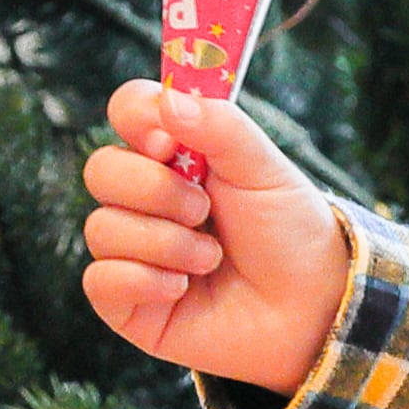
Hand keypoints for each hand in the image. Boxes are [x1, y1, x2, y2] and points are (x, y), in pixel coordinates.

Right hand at [80, 81, 350, 397]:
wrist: (309, 307)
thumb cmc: (287, 232)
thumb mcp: (263, 167)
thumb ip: (219, 126)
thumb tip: (166, 101)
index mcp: (174, 153)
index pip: (127, 111)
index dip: (137, 118)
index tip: (168, 141)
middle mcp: (145, 198)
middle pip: (101, 170)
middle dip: (156, 191)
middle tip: (204, 210)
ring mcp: (132, 249)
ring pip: (102, 228)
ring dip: (165, 243)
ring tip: (211, 258)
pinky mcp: (127, 302)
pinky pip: (100, 280)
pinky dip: (144, 281)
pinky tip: (182, 289)